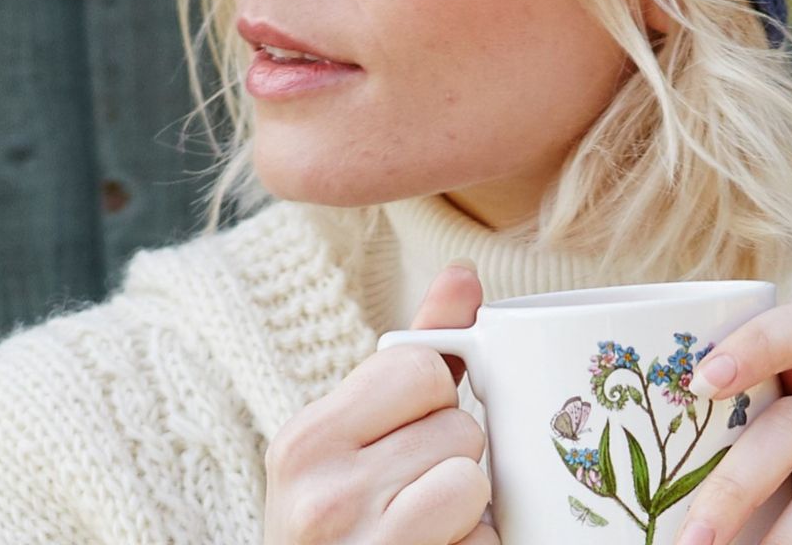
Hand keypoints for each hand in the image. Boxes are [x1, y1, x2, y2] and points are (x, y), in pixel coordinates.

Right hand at [262, 260, 498, 544]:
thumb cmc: (344, 521)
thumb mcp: (355, 438)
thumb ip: (414, 353)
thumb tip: (464, 274)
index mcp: (305, 440)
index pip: (423, 369)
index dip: (436, 401)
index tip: (406, 439)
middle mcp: (322, 497)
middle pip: (459, 427)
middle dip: (455, 458)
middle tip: (415, 496)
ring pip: (476, 482)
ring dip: (471, 512)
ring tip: (431, 531)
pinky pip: (486, 542)